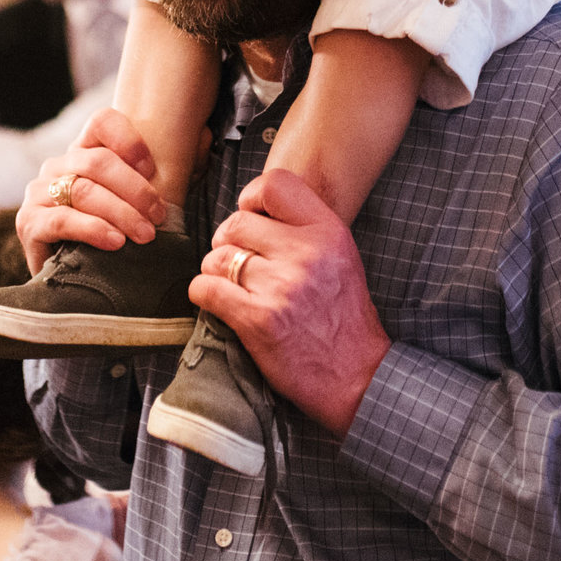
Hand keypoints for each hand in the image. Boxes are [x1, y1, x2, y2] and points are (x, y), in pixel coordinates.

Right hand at [14, 109, 168, 273]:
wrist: (77, 285)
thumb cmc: (118, 234)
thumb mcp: (145, 200)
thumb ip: (176, 168)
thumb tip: (206, 136)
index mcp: (86, 151)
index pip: (102, 122)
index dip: (128, 138)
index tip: (152, 167)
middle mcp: (59, 165)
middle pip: (97, 160)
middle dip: (135, 188)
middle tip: (160, 215)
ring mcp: (39, 192)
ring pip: (83, 189)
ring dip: (121, 212)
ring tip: (146, 235)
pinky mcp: (28, 223)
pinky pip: (63, 219)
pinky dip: (93, 230)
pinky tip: (115, 243)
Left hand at [193, 170, 390, 439]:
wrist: (357, 376)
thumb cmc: (343, 317)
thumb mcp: (340, 257)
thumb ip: (304, 229)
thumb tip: (254, 209)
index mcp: (328, 231)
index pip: (273, 184)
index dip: (252, 198)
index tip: (252, 219)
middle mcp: (305, 253)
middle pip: (236, 223)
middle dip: (228, 242)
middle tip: (237, 262)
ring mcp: (281, 286)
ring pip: (216, 257)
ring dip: (215, 271)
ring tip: (233, 287)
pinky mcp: (258, 319)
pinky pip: (205, 289)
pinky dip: (203, 294)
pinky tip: (218, 302)